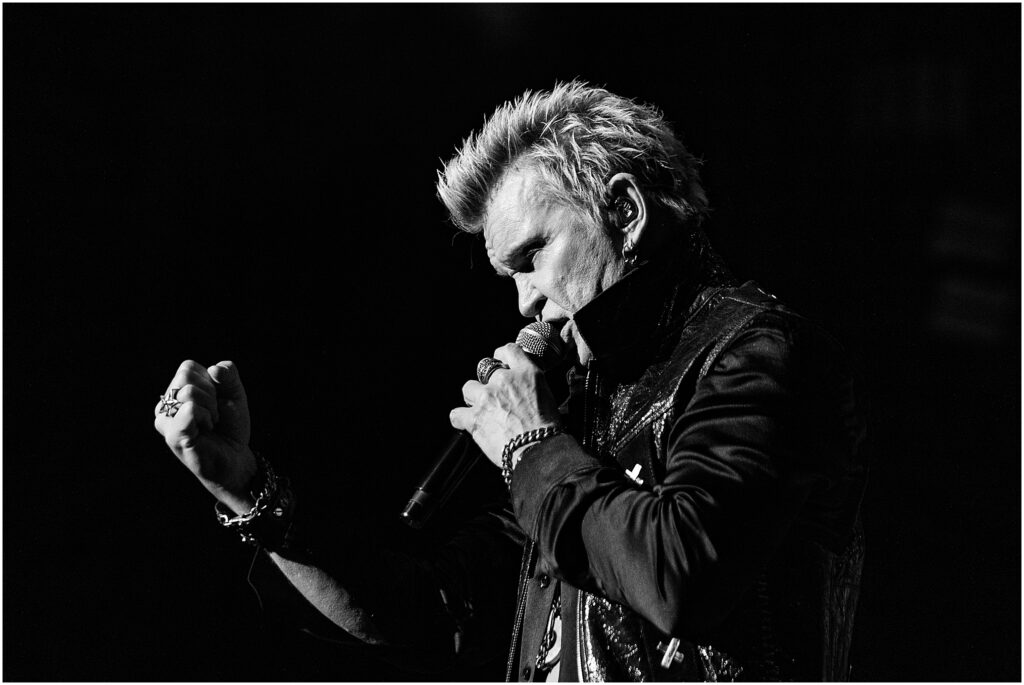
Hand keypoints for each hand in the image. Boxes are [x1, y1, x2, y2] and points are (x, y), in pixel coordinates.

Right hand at [154, 360, 256, 513]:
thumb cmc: (230, 426)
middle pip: (185, 375)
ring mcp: (166, 420)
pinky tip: (206, 430)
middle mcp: (165, 405)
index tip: (215, 400)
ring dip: (211, 407)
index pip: (187, 367)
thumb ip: (228, 374)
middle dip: (210, 393)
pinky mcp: (173, 435)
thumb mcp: (235, 394)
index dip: (210, 381)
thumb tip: (215, 369)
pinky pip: (190, 409)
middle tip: (214, 414)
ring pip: (189, 392)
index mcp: (176, 392)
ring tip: (210, 423)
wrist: (235, 457)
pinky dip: (207, 416)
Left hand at [449, 343, 561, 467]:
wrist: (539, 450)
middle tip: (494, 397)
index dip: (501, 355)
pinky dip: (460, 419)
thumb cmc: (547, 430)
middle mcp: (504, 380)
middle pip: (485, 369)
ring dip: (474, 399)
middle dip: (488, 382)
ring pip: (468, 388)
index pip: (509, 350)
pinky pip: (456, 414)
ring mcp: (487, 398)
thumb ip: (531, 387)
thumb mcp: (548, 397)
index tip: (499, 363)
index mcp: (526, 373)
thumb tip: (522, 391)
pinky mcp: (474, 418)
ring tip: (482, 411)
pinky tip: (467, 423)